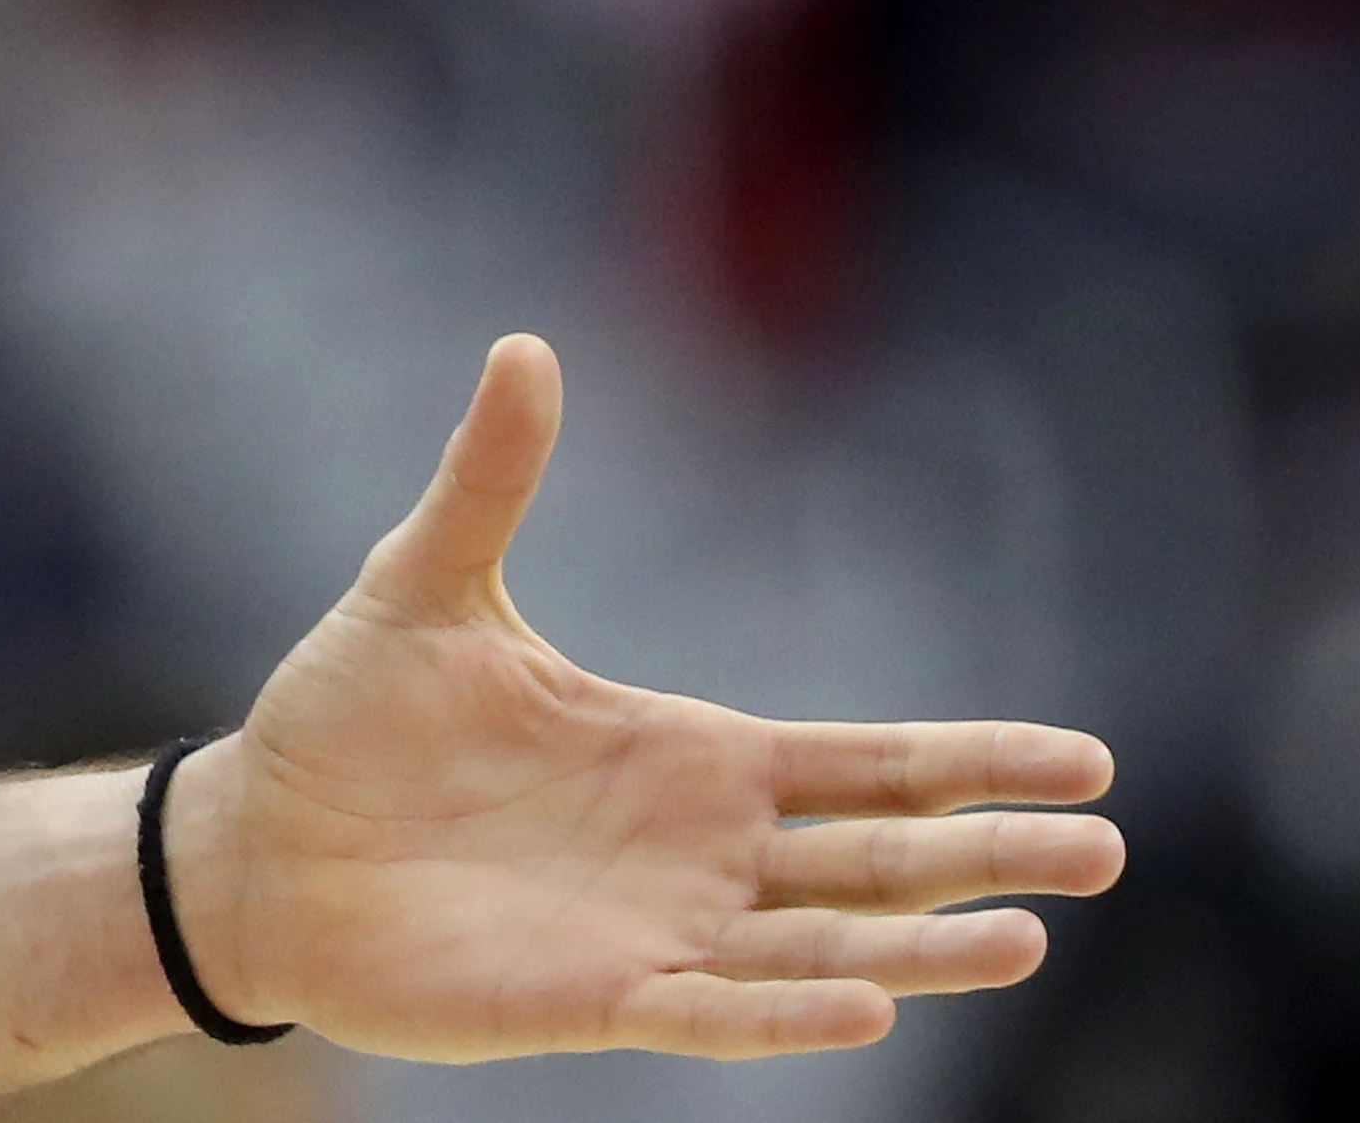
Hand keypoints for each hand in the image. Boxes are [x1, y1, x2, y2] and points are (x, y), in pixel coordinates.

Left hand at [171, 336, 1121, 1061]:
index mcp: (689, 754)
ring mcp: (654, 930)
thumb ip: (492, 475)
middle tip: (1104, 852)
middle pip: (879, 860)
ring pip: (819, 949)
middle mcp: (697, 852)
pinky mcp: (589, 1000)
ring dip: (919, 950)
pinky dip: (784, 1016)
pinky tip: (866, 1007)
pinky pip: (707, 1012)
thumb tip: (524, 342)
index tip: (1088, 762)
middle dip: (990, 854)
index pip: (866, 766)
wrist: (256, 839)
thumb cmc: (348, 718)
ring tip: (1023, 941)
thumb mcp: (426, 580)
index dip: (972, 761)